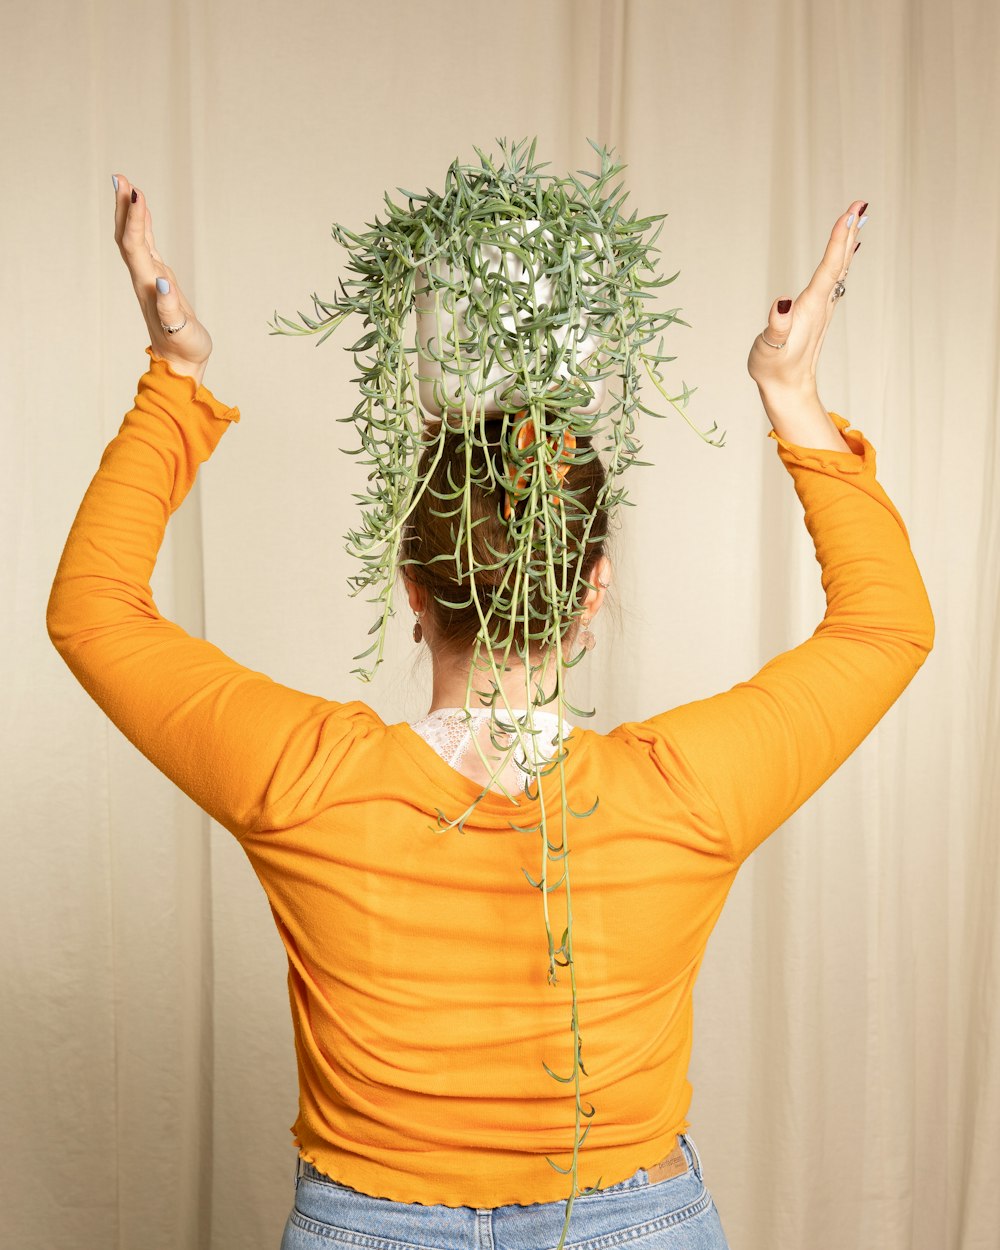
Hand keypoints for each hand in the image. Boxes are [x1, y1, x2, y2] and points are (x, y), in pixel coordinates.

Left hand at [112, 174, 212, 381]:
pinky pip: (146, 247)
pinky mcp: (157, 281)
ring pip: (133, 239)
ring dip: (129, 213)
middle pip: (127, 236)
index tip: (136, 192)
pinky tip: (142, 214)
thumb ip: (170, 308)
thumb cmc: (184, 348)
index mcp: (147, 286)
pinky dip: (143, 227)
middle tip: (120, 177)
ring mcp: (149, 279)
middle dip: (124, 207)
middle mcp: (144, 278)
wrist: (178, 364)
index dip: (135, 219)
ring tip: (127, 185)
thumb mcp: (180, 331)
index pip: (135, 245)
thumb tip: (161, 281)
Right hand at [747, 199, 867, 395]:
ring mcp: (823, 309)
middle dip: (849, 232)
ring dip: (848, 243)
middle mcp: (822, 304)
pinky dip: (841, 260)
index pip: (829, 267)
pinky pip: (835, 279)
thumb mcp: (769, 348)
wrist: (787, 389)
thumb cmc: (774, 369)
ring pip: (840, 269)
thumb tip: (782, 303)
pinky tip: (845, 255)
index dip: (839, 239)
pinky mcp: (818, 313)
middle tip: (861, 205)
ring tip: (857, 220)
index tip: (850, 213)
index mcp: (812, 307)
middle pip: (840, 262)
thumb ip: (777, 326)